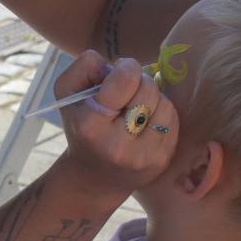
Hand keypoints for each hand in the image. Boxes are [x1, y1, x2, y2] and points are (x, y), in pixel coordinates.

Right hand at [53, 51, 178, 199]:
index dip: (126, 67)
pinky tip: (147, 122)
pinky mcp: (161, 161)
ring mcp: (143, 156)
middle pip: (148, 89)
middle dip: (139, 82)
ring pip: (164, 104)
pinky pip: (173, 121)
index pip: (125, 80)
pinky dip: (161, 114)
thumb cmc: (81, 127)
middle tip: (126, 93)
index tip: (120, 73)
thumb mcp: (67, 95)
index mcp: (90, 126)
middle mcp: (117, 145)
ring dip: (152, 99)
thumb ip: (84, 67)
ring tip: (136, 108)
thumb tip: (116, 63)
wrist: (94, 177)